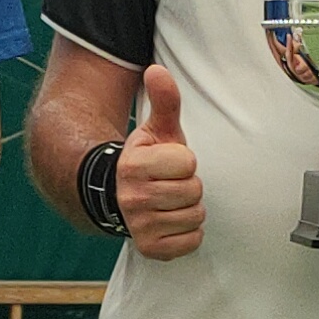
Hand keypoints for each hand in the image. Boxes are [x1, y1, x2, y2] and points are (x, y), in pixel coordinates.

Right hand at [117, 65, 204, 258]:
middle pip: (193, 191)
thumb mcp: (158, 130)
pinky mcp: (150, 248)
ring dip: (190, 209)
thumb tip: (157, 70)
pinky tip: (173, 221)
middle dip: (189, 186)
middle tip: (172, 184)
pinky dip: (189, 234)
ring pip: (195, 216)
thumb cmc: (150, 160)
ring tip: (173, 202)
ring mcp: (140, 226)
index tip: (170, 163)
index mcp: (133, 165)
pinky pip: (192, 242)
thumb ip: (164, 100)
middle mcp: (131, 198)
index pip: (188, 163)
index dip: (185, 161)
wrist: (123, 197)